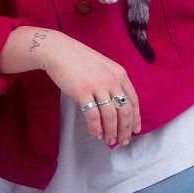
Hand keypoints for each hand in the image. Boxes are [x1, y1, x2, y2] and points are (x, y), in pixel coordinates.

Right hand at [43, 32, 141, 146]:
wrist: (58, 51)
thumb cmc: (79, 59)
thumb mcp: (103, 67)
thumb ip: (112, 82)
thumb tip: (117, 106)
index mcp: (119, 73)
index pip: (133, 99)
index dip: (136, 117)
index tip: (136, 130)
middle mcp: (112, 79)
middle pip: (124, 110)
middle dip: (125, 129)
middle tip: (123, 141)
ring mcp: (97, 85)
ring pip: (110, 116)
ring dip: (112, 132)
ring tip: (110, 141)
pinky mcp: (82, 92)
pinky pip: (93, 116)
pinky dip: (96, 128)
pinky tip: (96, 134)